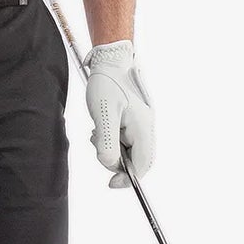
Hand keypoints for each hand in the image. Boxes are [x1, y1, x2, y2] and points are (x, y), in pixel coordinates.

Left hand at [83, 39, 155, 186]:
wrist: (111, 60)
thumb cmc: (107, 83)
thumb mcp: (102, 113)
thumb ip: (107, 142)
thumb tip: (111, 165)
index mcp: (143, 128)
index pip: (143, 164)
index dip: (129, 178)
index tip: (111, 183)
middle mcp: (146, 127)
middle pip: (136, 159)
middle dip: (116, 160)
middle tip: (98, 145)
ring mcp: (141, 124)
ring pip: (128, 150)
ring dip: (111, 147)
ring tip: (98, 130)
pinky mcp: (134, 120)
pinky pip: (125, 139)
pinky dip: (112, 138)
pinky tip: (102, 126)